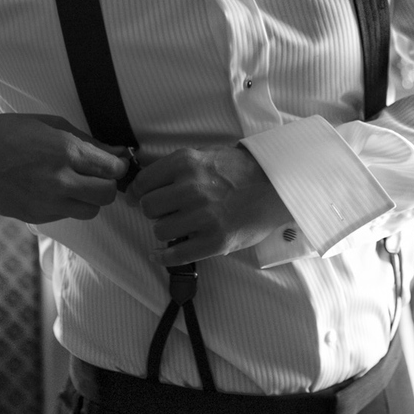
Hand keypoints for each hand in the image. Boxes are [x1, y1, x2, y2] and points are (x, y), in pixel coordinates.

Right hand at [0, 108, 128, 223]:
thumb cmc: (9, 131)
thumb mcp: (52, 125)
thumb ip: (89, 142)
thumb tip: (119, 153)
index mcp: (65, 151)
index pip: (113, 170)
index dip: (118, 167)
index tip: (113, 163)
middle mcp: (58, 181)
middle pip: (107, 196)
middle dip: (107, 185)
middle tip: (97, 175)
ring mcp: (45, 203)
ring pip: (90, 212)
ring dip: (89, 199)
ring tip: (75, 183)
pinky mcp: (34, 217)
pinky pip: (65, 216)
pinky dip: (66, 205)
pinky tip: (50, 189)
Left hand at [126, 145, 293, 264]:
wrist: (276, 188)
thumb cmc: (239, 172)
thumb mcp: (205, 156)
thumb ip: (176, 167)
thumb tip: (141, 183)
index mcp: (187, 163)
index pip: (143, 183)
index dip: (138, 193)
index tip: (138, 199)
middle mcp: (192, 188)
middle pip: (148, 208)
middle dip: (153, 212)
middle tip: (165, 212)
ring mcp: (204, 216)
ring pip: (159, 231)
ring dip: (165, 231)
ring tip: (178, 227)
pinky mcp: (215, 241)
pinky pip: (176, 255)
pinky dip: (163, 257)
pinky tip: (159, 255)